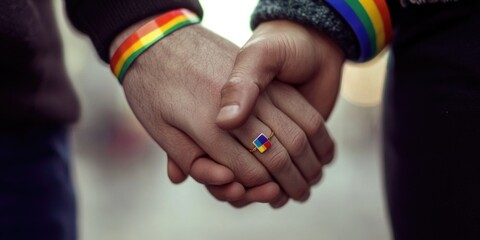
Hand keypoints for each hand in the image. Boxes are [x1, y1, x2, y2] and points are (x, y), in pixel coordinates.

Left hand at [111, 23, 324, 206]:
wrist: (168, 38)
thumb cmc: (155, 85)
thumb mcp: (160, 126)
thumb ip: (188, 157)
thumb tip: (220, 180)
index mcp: (207, 125)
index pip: (246, 169)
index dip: (260, 187)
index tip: (270, 195)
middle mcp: (238, 109)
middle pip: (276, 155)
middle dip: (290, 181)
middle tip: (300, 194)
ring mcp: (259, 92)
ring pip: (297, 136)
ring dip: (308, 162)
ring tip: (311, 179)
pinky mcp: (272, 81)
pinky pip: (304, 112)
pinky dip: (318, 135)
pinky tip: (322, 151)